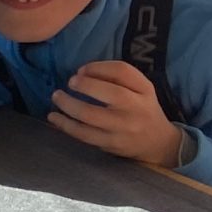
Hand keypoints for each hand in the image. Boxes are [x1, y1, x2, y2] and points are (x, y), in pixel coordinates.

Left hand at [50, 60, 185, 167]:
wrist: (158, 143)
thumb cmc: (141, 109)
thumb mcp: (139, 89)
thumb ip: (115, 76)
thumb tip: (81, 73)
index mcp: (144, 90)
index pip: (123, 71)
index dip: (98, 67)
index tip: (81, 70)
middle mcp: (137, 108)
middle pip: (112, 93)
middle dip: (86, 85)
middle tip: (69, 82)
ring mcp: (124, 129)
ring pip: (92, 116)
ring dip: (68, 105)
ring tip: (56, 97)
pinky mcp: (111, 144)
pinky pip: (84, 134)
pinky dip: (65, 125)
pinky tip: (54, 117)